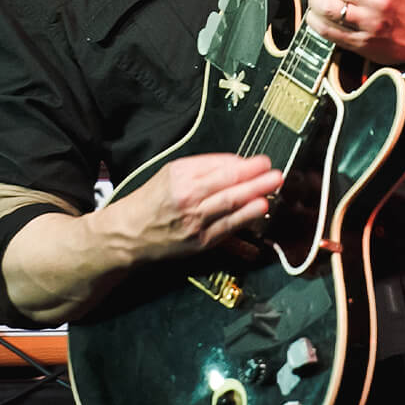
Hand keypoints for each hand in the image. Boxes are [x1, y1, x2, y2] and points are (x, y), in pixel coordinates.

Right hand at [108, 153, 283, 262]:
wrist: (129, 233)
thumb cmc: (154, 198)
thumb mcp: (173, 172)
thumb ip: (206, 166)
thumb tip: (238, 164)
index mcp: (182, 179)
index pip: (219, 169)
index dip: (245, 166)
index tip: (263, 161)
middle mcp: (188, 200)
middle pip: (227, 188)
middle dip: (254, 180)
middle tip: (275, 174)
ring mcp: (194, 224)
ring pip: (228, 209)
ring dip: (253, 199)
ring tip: (271, 191)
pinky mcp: (200, 243)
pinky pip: (226, 231)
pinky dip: (244, 221)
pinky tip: (258, 213)